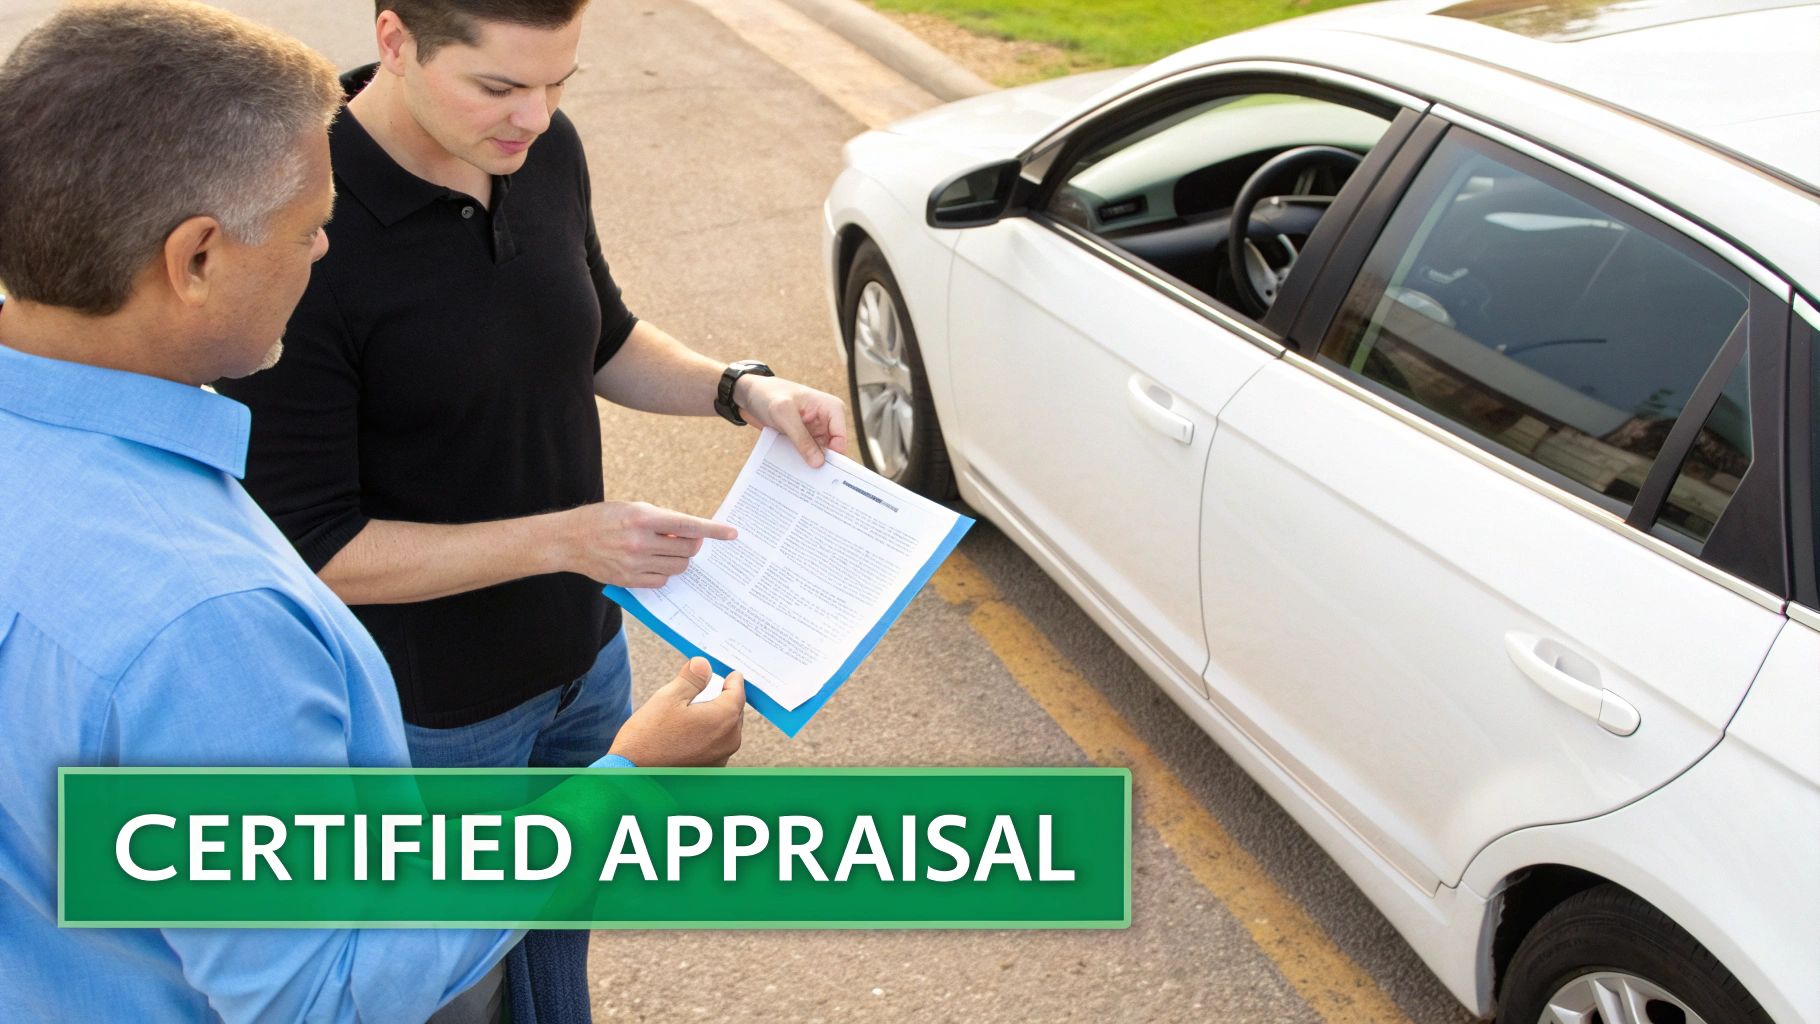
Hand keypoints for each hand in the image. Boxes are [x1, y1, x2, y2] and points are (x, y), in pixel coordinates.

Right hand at [558, 501, 735, 587]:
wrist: (570, 539)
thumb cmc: (604, 519)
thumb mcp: (634, 509)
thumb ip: (663, 520)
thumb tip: (691, 533)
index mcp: (644, 518)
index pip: (688, 525)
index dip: (714, 530)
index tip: (732, 534)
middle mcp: (641, 541)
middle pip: (688, 549)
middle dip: (691, 544)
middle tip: (680, 539)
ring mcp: (635, 563)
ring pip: (678, 567)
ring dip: (679, 559)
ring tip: (664, 550)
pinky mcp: (630, 580)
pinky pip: (662, 581)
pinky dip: (664, 573)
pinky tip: (652, 563)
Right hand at [607, 658, 745, 766]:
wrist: (633, 775)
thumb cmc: (649, 737)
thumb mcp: (668, 697)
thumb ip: (692, 678)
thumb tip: (704, 664)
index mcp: (724, 719)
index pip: (738, 692)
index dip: (733, 680)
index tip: (731, 674)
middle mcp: (730, 741)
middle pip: (733, 711)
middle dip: (722, 698)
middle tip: (707, 689)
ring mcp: (721, 758)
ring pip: (725, 729)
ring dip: (715, 718)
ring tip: (693, 712)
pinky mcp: (711, 770)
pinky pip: (716, 745)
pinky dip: (708, 735)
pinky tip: (688, 733)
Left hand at [733, 374, 849, 467]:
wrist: (750, 394)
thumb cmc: (768, 395)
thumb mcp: (784, 415)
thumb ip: (802, 439)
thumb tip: (818, 463)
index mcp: (832, 409)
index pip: (841, 440)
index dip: (834, 458)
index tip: (821, 472)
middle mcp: (827, 421)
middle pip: (832, 451)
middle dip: (822, 464)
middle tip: (811, 481)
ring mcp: (815, 431)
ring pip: (819, 456)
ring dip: (809, 465)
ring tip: (799, 478)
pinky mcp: (803, 439)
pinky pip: (806, 455)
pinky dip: (800, 463)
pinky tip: (791, 472)